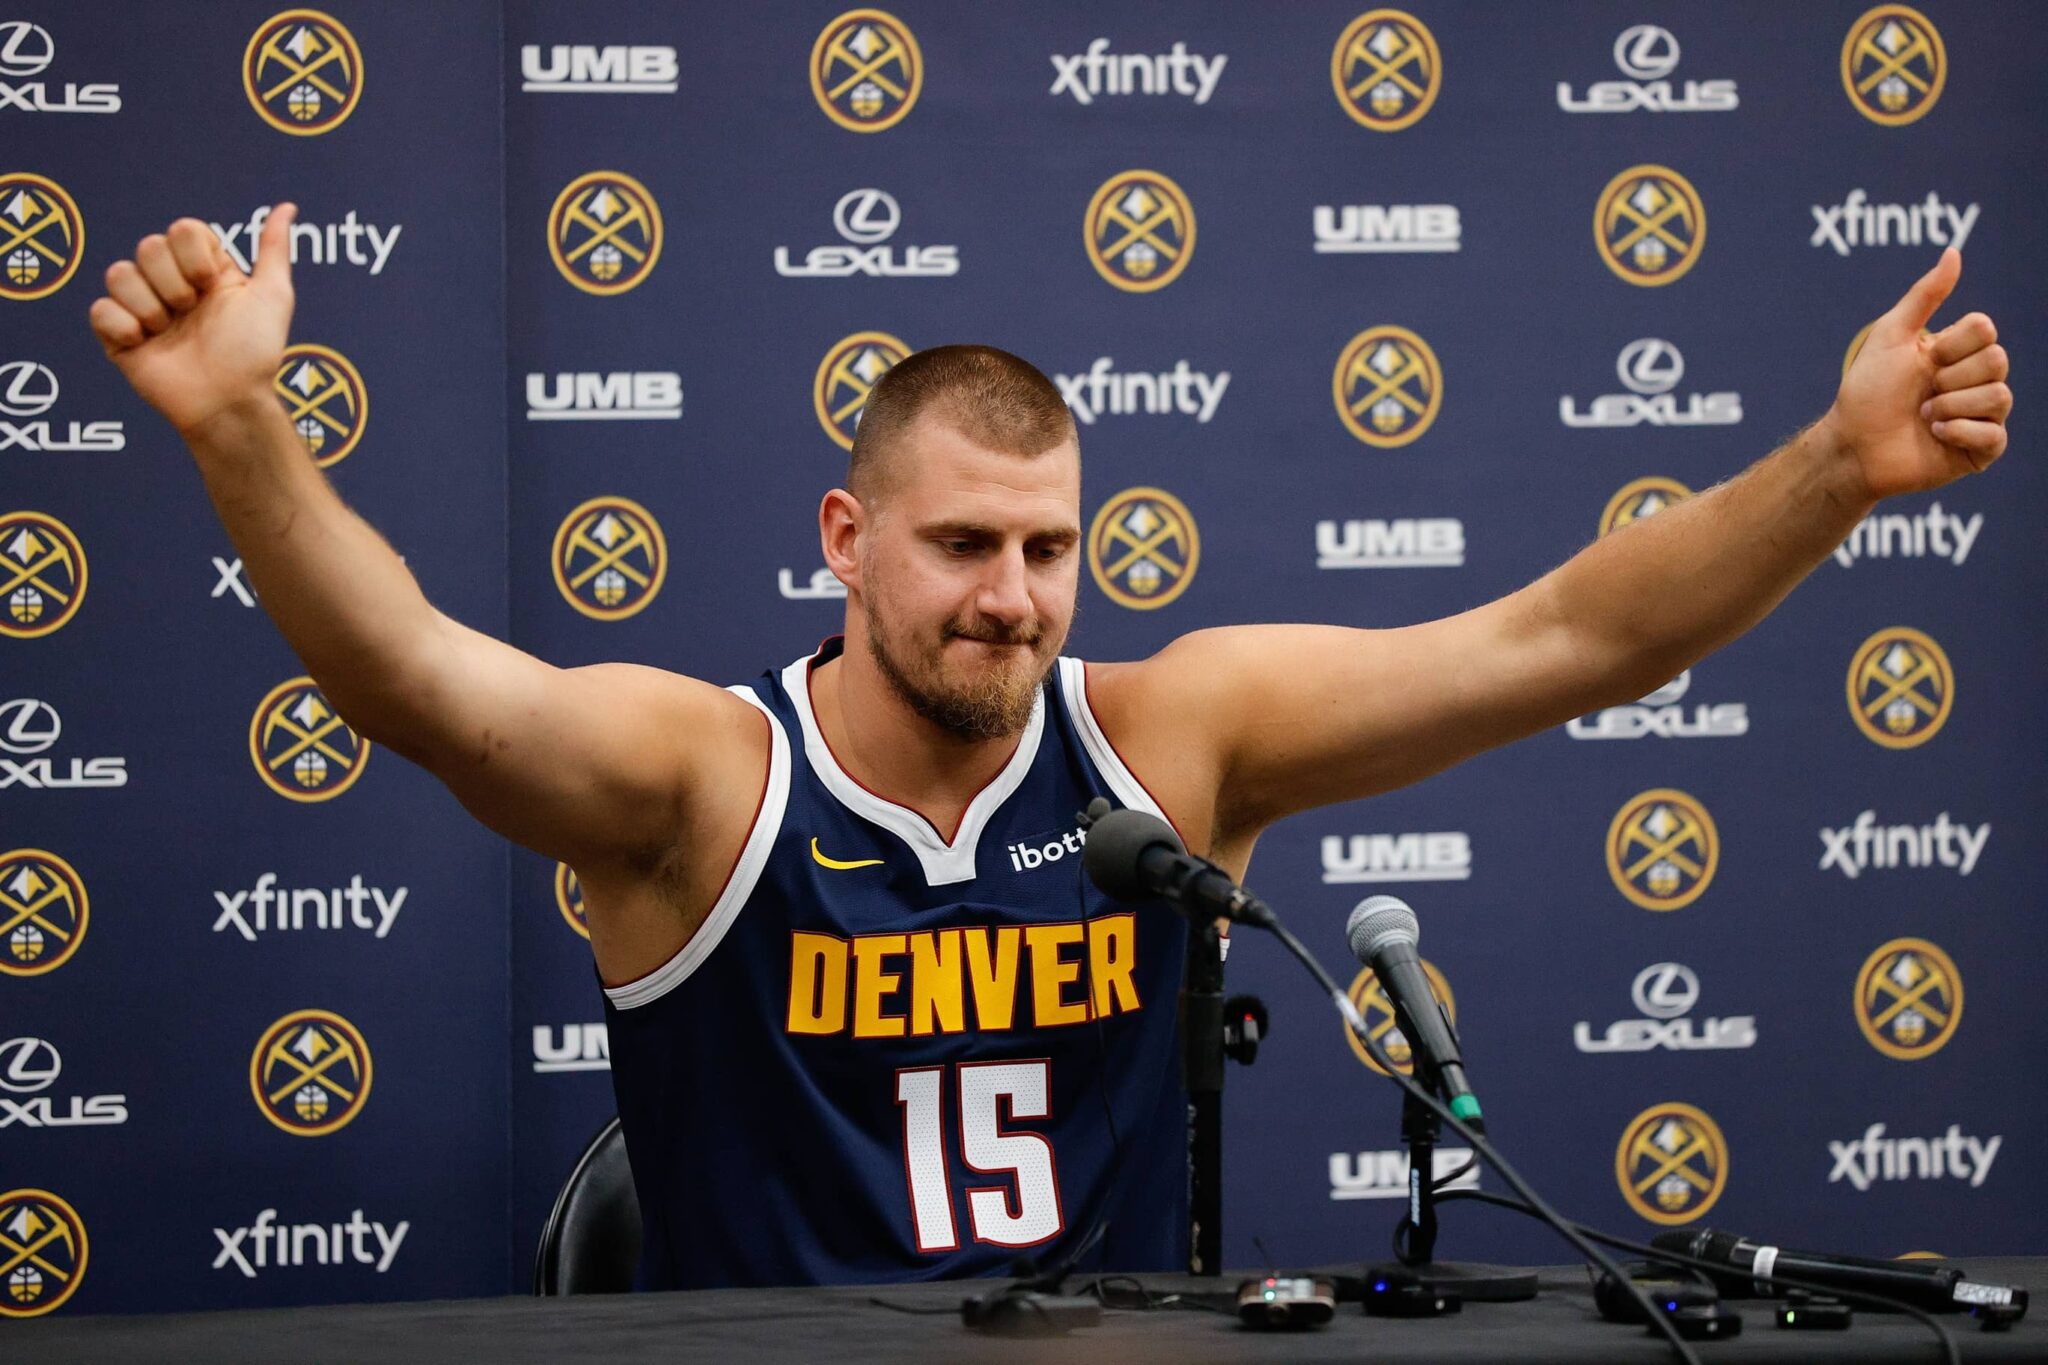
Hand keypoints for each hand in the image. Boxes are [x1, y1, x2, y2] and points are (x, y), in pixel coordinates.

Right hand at [87, 203, 298, 438]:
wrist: (229, 400)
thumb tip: (287, 206)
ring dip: (150, 306)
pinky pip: (100, 309)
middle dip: (174, 284)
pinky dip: (124, 327)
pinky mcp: (117, 335)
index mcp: (203, 269)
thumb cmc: (255, 353)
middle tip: (191, 313)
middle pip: (148, 246)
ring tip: (170, 332)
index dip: (195, 256)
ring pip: (119, 273)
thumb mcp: (273, 296)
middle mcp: (170, 283)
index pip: (182, 229)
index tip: (213, 285)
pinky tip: (146, 344)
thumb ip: (273, 248)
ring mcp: (142, 308)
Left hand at [1828, 247, 2010, 499]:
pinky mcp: (1980, 450)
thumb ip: (1925, 296)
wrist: (1851, 444)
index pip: (1986, 329)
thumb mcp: (1892, 336)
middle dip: (1951, 377)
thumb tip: (1954, 252)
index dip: (1952, 344)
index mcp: (1959, 352)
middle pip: (1998, 360)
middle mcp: (1975, 381)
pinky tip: (1935, 435)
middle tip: (1923, 392)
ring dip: (1950, 405)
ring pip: (1999, 396)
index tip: (1923, 359)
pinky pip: (1995, 434)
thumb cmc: (1867, 391)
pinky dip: (1958, 432)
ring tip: (1924, 416)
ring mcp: (1980, 416)